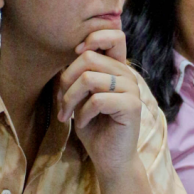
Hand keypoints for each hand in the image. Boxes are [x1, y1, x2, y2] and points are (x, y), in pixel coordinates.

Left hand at [57, 29, 140, 181]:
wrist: (109, 158)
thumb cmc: (93, 126)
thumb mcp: (80, 96)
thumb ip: (78, 74)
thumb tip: (69, 56)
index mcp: (117, 68)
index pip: (114, 35)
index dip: (91, 39)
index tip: (76, 57)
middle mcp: (127, 74)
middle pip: (89, 58)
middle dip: (66, 81)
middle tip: (61, 103)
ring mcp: (132, 89)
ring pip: (89, 78)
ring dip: (70, 99)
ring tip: (68, 115)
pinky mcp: (132, 106)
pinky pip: (97, 99)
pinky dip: (82, 113)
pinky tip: (82, 123)